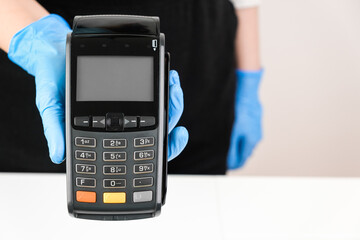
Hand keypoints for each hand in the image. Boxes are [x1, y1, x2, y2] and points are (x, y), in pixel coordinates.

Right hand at [8, 14, 187, 163]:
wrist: (53, 52)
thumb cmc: (54, 81)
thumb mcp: (52, 107)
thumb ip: (55, 130)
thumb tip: (58, 155)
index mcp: (108, 132)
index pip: (137, 150)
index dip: (159, 151)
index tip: (172, 141)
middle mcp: (122, 120)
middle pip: (157, 130)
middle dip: (172, 122)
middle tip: (175, 113)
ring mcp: (130, 103)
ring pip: (162, 110)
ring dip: (173, 102)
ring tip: (174, 89)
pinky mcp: (133, 84)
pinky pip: (155, 89)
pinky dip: (165, 84)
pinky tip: (169, 77)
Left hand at [227, 69, 262, 168]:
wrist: (245, 90)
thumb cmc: (238, 111)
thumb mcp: (231, 133)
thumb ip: (230, 149)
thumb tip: (228, 163)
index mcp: (252, 141)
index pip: (241, 161)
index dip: (230, 165)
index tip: (220, 165)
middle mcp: (256, 136)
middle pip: (243, 152)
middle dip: (233, 156)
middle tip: (220, 156)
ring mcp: (256, 127)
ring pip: (244, 141)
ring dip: (235, 145)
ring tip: (222, 144)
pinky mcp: (253, 118)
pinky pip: (245, 131)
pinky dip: (237, 135)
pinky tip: (229, 130)